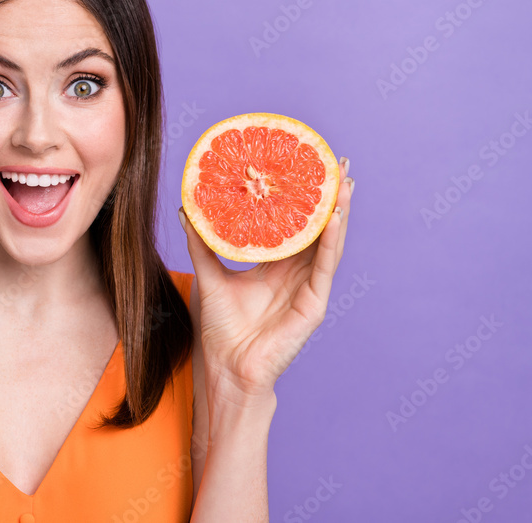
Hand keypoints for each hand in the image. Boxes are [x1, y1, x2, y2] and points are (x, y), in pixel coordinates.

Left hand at [179, 157, 353, 404]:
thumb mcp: (208, 275)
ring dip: (338, 212)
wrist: (224, 369)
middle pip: (317, 229)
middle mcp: (295, 274)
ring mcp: (307, 289)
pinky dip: (331, 242)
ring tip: (344, 182)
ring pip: (328, 243)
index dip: (300, 198)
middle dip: (329, 197)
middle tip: (336, 162)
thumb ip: (202, 243)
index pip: (293, 225)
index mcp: (275, 267)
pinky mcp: (313, 305)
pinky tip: (334, 218)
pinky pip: (324, 268)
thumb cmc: (219, 330)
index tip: (306, 166)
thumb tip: (187, 209)